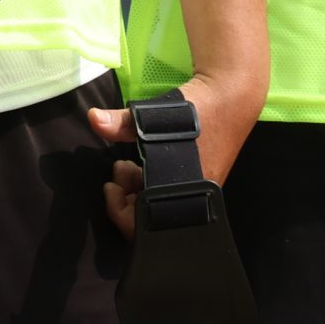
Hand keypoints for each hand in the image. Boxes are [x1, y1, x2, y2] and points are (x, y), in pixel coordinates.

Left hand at [86, 73, 261, 238]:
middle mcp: (195, 199)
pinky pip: (167, 194)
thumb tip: (93, 119)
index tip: (111, 187)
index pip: (149, 226)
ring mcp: (197, 192)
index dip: (122, 212)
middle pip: (152, 218)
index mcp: (189, 192)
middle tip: (117, 173)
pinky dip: (148, 183)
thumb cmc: (198, 111)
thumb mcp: (158, 115)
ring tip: (125, 167)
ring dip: (136, 189)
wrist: (231, 97)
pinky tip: (140, 166)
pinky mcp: (197, 182)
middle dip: (126, 198)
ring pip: (158, 205)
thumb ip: (123, 122)